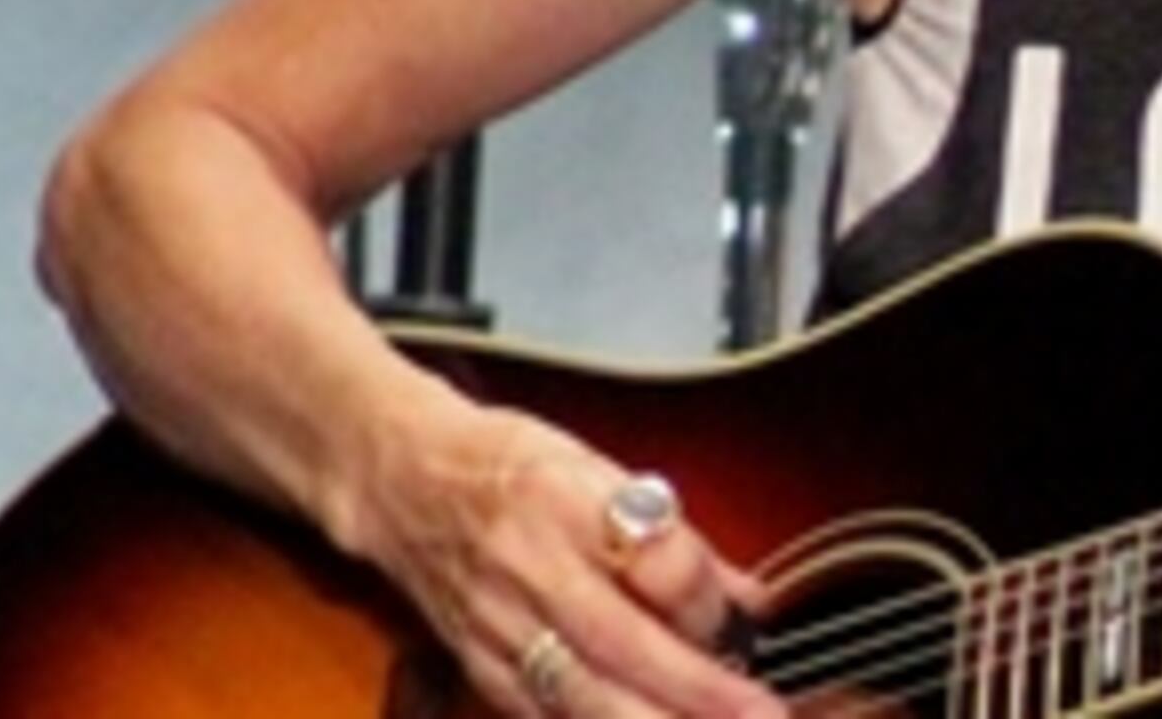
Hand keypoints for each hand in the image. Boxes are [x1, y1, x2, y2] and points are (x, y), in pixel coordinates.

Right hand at [352, 395, 777, 718]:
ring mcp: (499, 624)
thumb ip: (674, 539)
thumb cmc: (509, 468)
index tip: (744, 617)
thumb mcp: (596, 468)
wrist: (402, 482)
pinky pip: (543, 714)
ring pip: (583, 695)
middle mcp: (530, 564)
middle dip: (698, 691)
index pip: (650, 553)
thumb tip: (750, 600)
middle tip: (759, 714)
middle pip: (622, 641)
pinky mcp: (481, 666)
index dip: (704, 594)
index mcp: (566, 497)